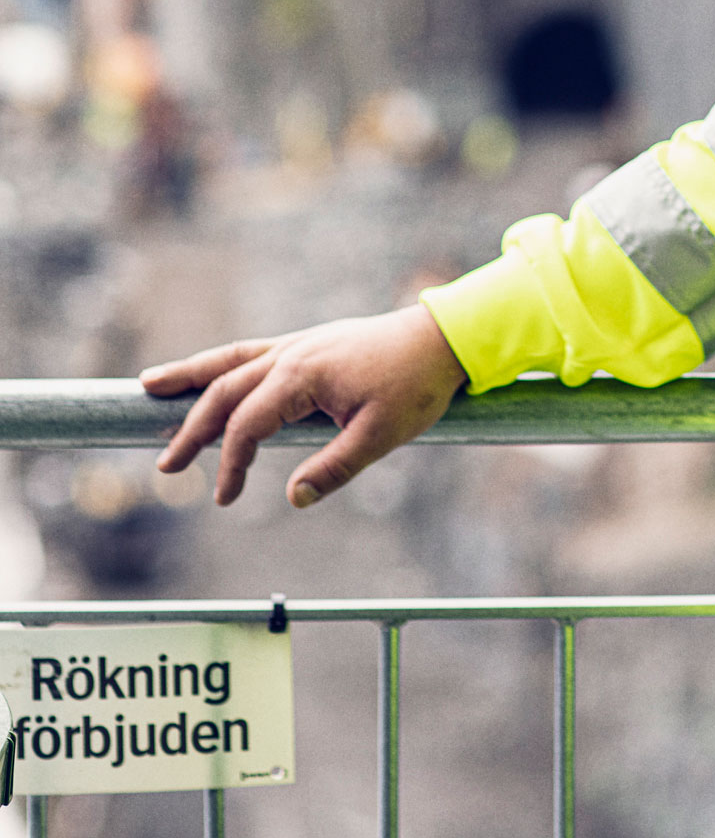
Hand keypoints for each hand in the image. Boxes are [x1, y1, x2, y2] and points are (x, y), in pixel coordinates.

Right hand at [141, 304, 466, 510]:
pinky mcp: (308, 344)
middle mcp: (292, 353)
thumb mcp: (381, 435)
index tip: (224, 498)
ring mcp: (298, 344)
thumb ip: (336, 469)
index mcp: (303, 375)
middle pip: (226, 390)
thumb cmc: (415, 385)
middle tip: (164, 465)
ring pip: (231, 360)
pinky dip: (223, 363)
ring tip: (149, 385)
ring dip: (191, 376)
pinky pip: (253, 352)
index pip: (248, 424)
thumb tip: (293, 499)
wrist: (443, 339)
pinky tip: (210, 373)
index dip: (230, 463)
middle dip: (191, 427)